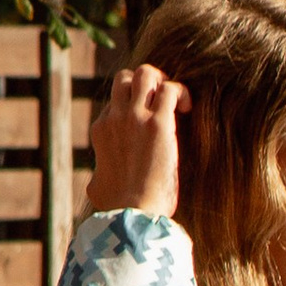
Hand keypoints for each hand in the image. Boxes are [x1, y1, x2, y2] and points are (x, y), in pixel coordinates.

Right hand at [85, 62, 187, 218]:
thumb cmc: (117, 207)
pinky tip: (187, 108)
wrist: (132, 212)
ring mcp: (135, 117)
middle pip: (125, 77)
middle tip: (163, 97)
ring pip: (145, 73)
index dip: (134, 105)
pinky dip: (181, 92)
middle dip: (146, 80)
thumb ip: (99, 178)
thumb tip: (98, 183)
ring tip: (176, 100)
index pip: (115, 102)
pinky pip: (170, 90)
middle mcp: (115, 118)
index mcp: (101, 130)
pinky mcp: (158, 124)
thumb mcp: (98, 188)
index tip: (151, 121)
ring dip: (163, 80)